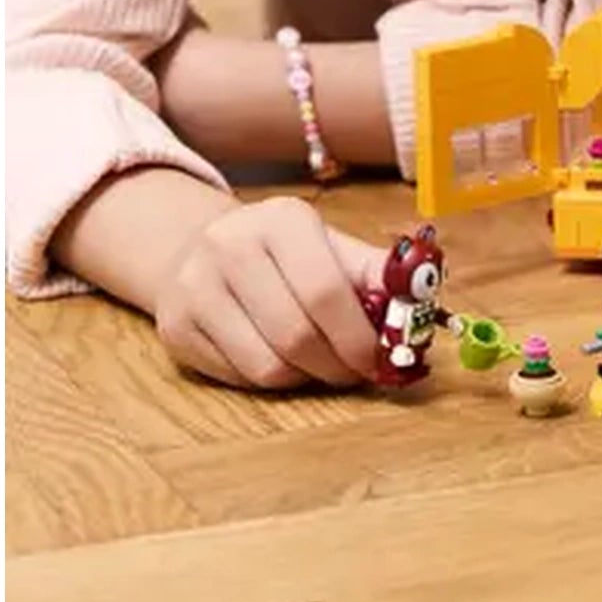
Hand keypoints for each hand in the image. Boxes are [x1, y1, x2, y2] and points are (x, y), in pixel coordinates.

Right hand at [155, 197, 391, 389]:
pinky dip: (271, 382)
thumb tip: (425, 304)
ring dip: (306, 377)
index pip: (326, 291)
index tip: (381, 361)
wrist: (196, 246)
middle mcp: (231, 247)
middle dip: (337, 365)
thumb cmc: (281, 253)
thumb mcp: (329, 246)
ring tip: (318, 362)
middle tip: (355, 372)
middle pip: (297, 336)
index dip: (359, 337)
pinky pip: (239, 378)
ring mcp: (196, 288)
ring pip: (268, 366)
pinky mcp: (176, 329)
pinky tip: (279, 359)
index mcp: (282, 219)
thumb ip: (374, 274)